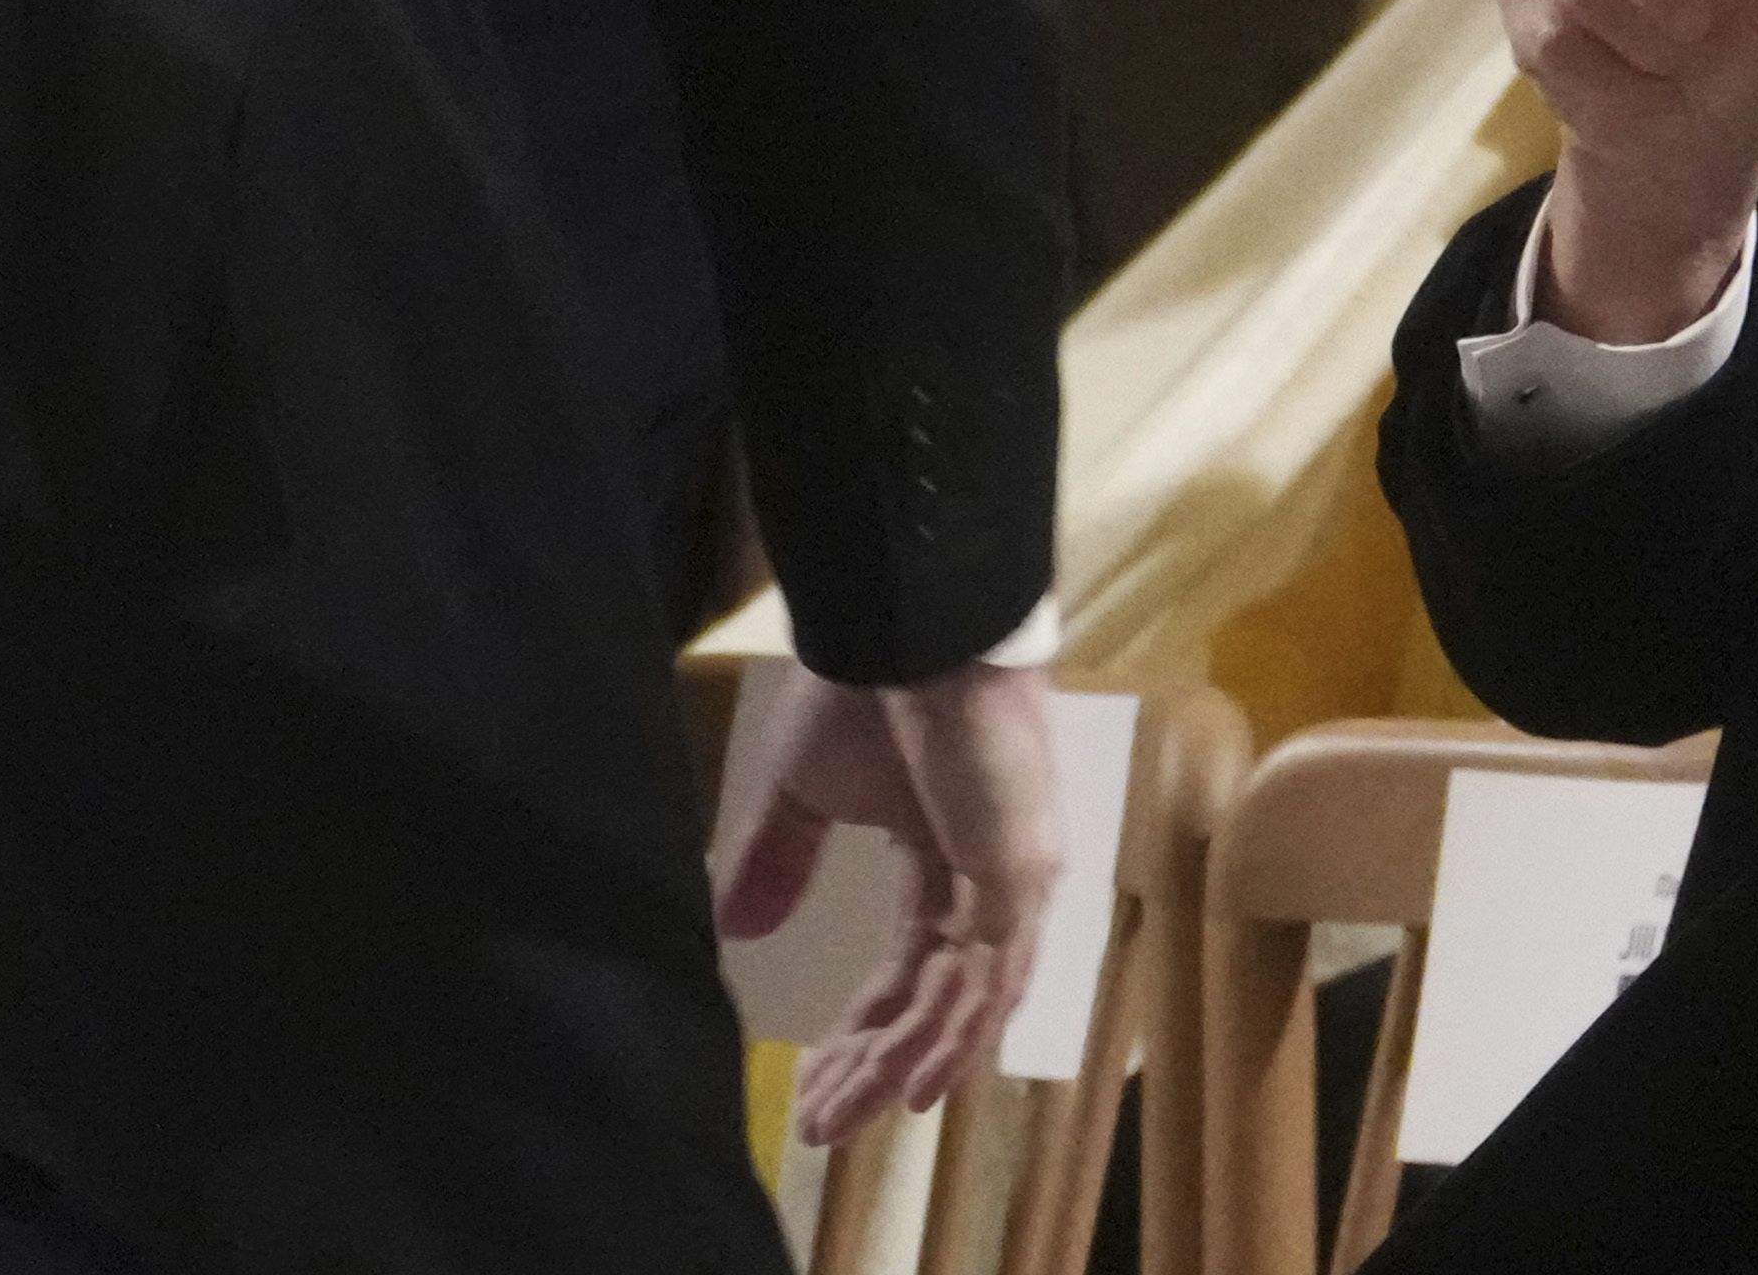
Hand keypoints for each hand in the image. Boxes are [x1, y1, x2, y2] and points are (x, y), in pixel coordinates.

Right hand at [712, 657, 1060, 1147]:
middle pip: (935, 1003)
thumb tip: (736, 930)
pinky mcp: (1021, 877)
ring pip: (961, 1006)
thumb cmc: (863, 692)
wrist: (910, 631)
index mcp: (943, 858)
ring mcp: (1012, 884)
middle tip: (819, 1125)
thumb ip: (780, 861)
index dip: (866, 1030)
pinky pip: (990, 979)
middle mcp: (988, 883)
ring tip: (840, 1118)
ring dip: (900, 1066)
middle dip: (874, 1067)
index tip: (812, 1085)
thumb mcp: (803, 790)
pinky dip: (953, 1038)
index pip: (911, 968)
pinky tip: (912, 1088)